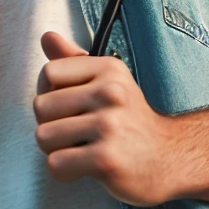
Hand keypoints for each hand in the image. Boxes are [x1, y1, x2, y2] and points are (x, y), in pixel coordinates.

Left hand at [32, 32, 179, 205]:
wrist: (168, 158)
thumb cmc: (130, 120)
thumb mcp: (108, 81)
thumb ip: (74, 60)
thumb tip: (46, 36)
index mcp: (108, 69)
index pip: (49, 72)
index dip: (49, 92)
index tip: (68, 106)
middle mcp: (110, 92)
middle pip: (41, 105)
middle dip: (50, 124)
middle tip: (76, 133)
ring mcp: (109, 125)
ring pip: (43, 136)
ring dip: (55, 149)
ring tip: (80, 149)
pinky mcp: (106, 159)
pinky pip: (55, 164)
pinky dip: (64, 172)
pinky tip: (84, 168)